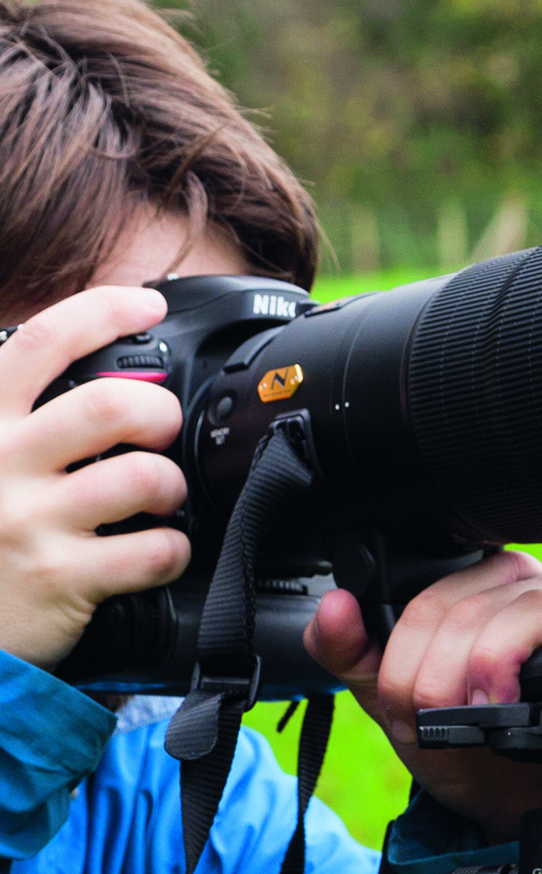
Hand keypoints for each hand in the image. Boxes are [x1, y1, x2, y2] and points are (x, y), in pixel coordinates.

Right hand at [0, 287, 192, 667]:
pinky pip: (156, 549)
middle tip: (160, 435)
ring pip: (144, 477)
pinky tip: (155, 553)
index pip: (41, 343)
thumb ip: (23, 418)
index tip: (147, 304)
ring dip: (171, 487)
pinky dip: (174, 550)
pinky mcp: (61, 580)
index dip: (102, 311)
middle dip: (159, 415)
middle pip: (111, 405)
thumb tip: (99, 365)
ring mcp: (29, 523)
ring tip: (158, 500)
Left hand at [304, 550, 541, 840]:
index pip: (433, 597)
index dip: (408, 658)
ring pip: (537, 604)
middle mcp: (532, 590)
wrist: (520, 802)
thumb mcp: (396, 703)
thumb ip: (351, 654)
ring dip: (498, 660)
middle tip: (443, 722)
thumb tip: (333, 605)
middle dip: (445, 674)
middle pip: (479, 606)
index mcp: (478, 588)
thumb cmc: (467, 740)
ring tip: (489, 711)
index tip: (405, 708)